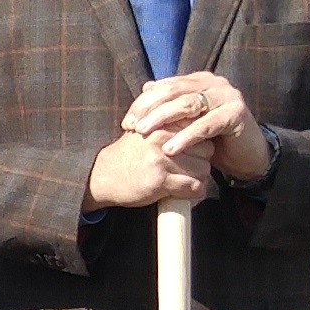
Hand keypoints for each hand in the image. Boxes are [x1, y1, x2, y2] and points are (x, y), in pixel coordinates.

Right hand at [87, 131, 212, 211]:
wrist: (102, 176)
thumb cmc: (129, 155)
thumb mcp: (148, 130)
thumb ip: (171, 123)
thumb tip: (201, 117)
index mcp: (163, 122)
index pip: (201, 129)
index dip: (200, 143)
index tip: (193, 152)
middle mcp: (163, 137)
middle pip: (207, 150)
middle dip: (201, 161)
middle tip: (187, 169)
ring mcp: (161, 158)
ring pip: (203, 170)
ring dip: (197, 179)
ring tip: (182, 180)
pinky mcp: (160, 180)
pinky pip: (194, 187)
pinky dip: (193, 193)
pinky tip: (181, 192)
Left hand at [124, 72, 268, 185]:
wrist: (247, 157)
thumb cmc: (213, 140)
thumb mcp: (187, 122)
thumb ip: (170, 106)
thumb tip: (145, 87)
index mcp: (199, 81)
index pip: (165, 86)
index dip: (143, 103)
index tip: (126, 122)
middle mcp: (213, 83)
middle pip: (173, 91)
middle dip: (149, 109)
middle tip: (132, 127)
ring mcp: (226, 96)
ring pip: (188, 104)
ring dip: (163, 119)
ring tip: (144, 133)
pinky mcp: (236, 113)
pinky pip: (206, 125)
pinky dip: (185, 137)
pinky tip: (169, 149)